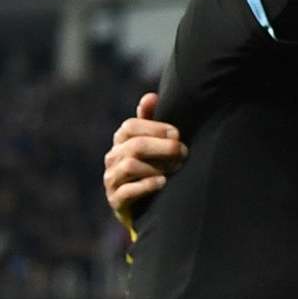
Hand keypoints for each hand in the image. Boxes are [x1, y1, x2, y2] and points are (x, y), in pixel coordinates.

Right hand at [106, 93, 185, 220]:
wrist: (145, 202)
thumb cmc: (153, 163)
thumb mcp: (152, 141)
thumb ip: (150, 119)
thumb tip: (150, 96)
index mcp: (121, 140)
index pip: (130, 126)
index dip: (155, 127)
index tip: (177, 134)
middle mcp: (113, 158)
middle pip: (135, 146)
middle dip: (164, 148)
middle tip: (184, 153)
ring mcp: (112, 179)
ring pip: (131, 166)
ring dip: (158, 167)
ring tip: (175, 169)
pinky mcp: (116, 200)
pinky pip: (128, 191)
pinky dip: (147, 185)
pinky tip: (163, 183)